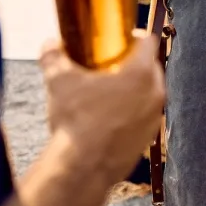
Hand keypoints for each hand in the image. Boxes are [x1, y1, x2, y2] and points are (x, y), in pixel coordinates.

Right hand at [40, 31, 165, 183]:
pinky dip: (131, 113)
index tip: (119, 39)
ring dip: (134, 90)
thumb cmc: (75, 121)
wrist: (82, 169)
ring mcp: (154, 118)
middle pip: (150, 67)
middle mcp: (155, 93)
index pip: (148, 41)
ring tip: (108, 93)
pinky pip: (143, 117)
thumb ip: (54, 56)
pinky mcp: (149, 139)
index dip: (134, 36)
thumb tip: (49, 43)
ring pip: (149, 93)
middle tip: (110, 65)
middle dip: (133, 64)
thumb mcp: (59, 81)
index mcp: (141, 73)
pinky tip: (109, 117)